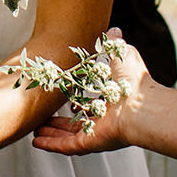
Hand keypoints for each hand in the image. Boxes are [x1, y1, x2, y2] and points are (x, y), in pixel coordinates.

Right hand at [32, 34, 149, 155]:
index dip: (77, 103)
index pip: (91, 105)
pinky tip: (37, 142)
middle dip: (60, 123)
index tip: (66, 99)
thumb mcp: (122, 55)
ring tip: (36, 130)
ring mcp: (95, 132)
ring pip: (68, 136)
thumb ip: (114, 44)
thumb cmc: (134, 82)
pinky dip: (51, 144)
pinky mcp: (89, 142)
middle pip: (77, 123)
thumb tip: (115, 30)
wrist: (141, 106)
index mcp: (111, 102)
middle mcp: (104, 120)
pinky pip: (66, 146)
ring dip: (52, 133)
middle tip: (45, 118)